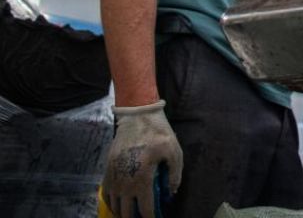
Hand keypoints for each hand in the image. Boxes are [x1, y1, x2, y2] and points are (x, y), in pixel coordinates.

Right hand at [103, 100, 182, 217]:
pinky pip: (106, 194)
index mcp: (142, 179)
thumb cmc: (158, 133)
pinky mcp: (107, 170)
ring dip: (123, 213)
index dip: (151, 217)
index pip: (145, 209)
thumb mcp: (174, 151)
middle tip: (144, 216)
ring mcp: (113, 177)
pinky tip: (120, 204)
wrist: (137, 116)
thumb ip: (175, 175)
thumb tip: (171, 193)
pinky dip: (112, 203)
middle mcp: (125, 182)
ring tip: (133, 213)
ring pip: (114, 205)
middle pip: (126, 212)